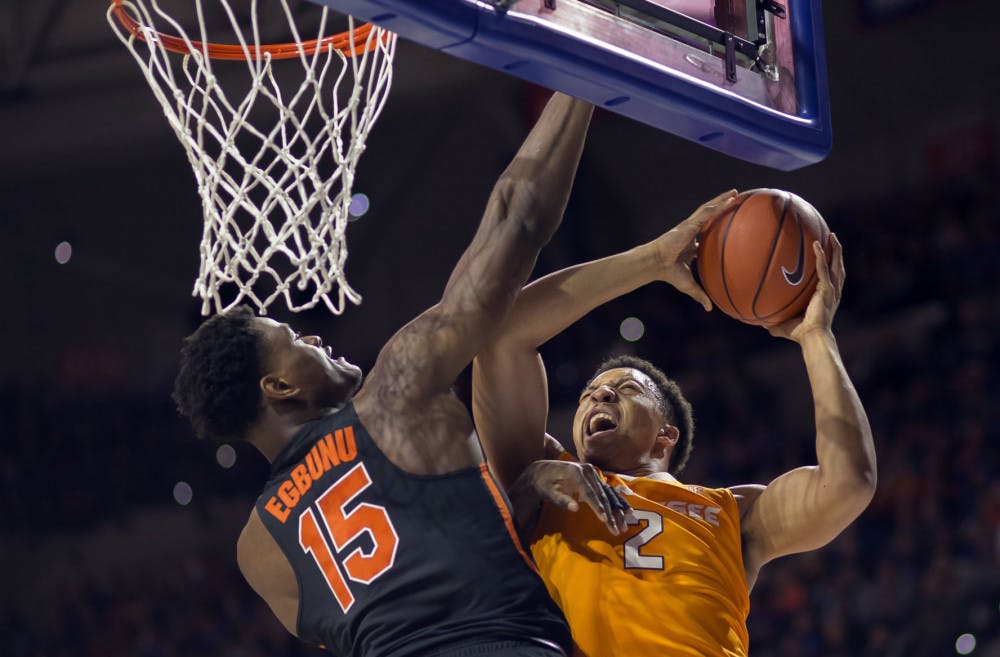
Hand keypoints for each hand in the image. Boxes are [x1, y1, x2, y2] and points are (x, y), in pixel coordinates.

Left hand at [520, 460, 631, 534]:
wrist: (543, 470)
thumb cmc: (544, 483)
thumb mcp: (548, 492)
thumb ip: (561, 500)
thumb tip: (575, 508)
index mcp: (577, 473)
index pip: (589, 493)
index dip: (597, 507)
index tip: (604, 520)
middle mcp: (588, 471)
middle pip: (602, 495)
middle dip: (610, 514)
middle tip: (616, 530)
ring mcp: (593, 473)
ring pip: (607, 494)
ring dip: (617, 510)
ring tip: (624, 525)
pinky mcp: (595, 478)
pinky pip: (607, 492)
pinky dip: (617, 503)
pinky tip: (627, 512)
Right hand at [649, 190, 737, 310]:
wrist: (656, 264)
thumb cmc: (669, 273)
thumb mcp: (688, 285)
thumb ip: (700, 294)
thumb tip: (710, 309)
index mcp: (692, 245)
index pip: (707, 233)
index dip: (717, 228)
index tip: (728, 225)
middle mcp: (692, 233)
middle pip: (710, 217)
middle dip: (721, 208)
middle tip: (735, 200)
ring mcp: (690, 227)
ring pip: (709, 210)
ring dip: (722, 200)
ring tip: (734, 193)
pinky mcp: (688, 225)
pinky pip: (706, 213)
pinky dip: (717, 206)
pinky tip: (729, 199)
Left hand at [769, 233, 843, 341]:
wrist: (812, 337)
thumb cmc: (800, 334)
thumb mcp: (784, 325)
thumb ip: (774, 323)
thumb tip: (761, 324)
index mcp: (825, 297)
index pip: (830, 278)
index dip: (830, 266)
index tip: (826, 255)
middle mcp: (832, 292)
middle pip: (837, 267)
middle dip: (836, 253)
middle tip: (832, 238)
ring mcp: (831, 290)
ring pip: (835, 265)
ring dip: (834, 250)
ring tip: (831, 236)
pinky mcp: (827, 290)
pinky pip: (823, 269)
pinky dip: (821, 256)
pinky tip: (816, 245)